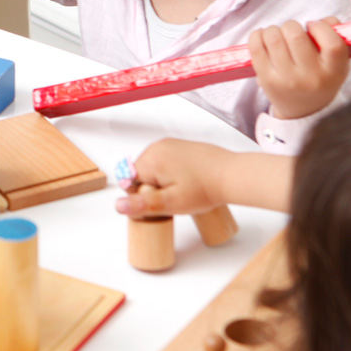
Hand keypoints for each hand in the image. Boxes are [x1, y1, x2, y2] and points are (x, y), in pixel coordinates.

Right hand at [115, 139, 235, 216]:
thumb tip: (117, 206)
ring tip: (184, 191)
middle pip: (141, 174)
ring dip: (163, 182)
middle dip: (153, 189)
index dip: (143, 197)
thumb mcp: (172, 203)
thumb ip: (143, 205)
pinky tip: (187, 182)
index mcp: (151, 159)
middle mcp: (157, 147)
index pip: (130, 182)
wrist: (233, 175)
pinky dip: (172, 173)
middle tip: (176, 198)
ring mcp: (170, 144)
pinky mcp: (181, 146)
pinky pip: (166, 162)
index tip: (163, 201)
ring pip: (153, 169)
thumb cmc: (206, 188)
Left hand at [250, 17, 347, 120]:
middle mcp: (310, 77)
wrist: (303, 109)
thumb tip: (323, 21)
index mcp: (334, 71)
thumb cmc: (320, 77)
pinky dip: (257, 36)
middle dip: (291, 25)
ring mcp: (287, 79)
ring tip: (277, 34)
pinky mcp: (267, 79)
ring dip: (273, 30)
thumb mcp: (337, 62)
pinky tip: (262, 36)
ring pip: (273, 39)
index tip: (313, 26)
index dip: (321, 28)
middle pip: (295, 36)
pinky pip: (256, 49)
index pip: (332, 43)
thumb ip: (335, 36)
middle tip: (291, 30)